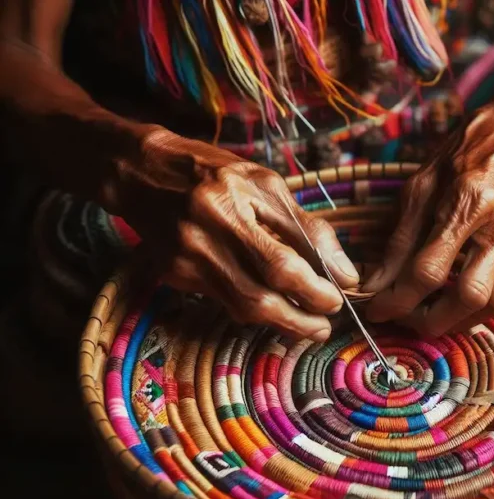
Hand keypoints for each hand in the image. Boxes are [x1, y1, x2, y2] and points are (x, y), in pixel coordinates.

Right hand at [105, 127, 358, 340]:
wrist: (143, 172)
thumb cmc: (216, 174)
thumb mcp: (266, 184)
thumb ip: (305, 227)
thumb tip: (344, 271)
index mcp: (232, 202)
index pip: (283, 261)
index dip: (316, 286)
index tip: (341, 295)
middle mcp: (205, 233)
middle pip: (261, 294)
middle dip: (302, 316)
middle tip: (328, 323)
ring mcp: (185, 258)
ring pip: (242, 307)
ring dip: (282, 322)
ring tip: (310, 326)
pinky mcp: (173, 273)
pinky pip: (224, 301)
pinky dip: (255, 309)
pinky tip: (276, 309)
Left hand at [362, 94, 493, 335]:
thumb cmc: (465, 156)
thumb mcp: (422, 185)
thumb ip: (400, 238)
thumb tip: (377, 282)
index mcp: (467, 201)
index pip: (429, 269)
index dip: (398, 299)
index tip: (378, 309)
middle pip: (469, 295)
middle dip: (432, 320)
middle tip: (408, 318)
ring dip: (463, 319)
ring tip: (438, 313)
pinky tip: (473, 301)